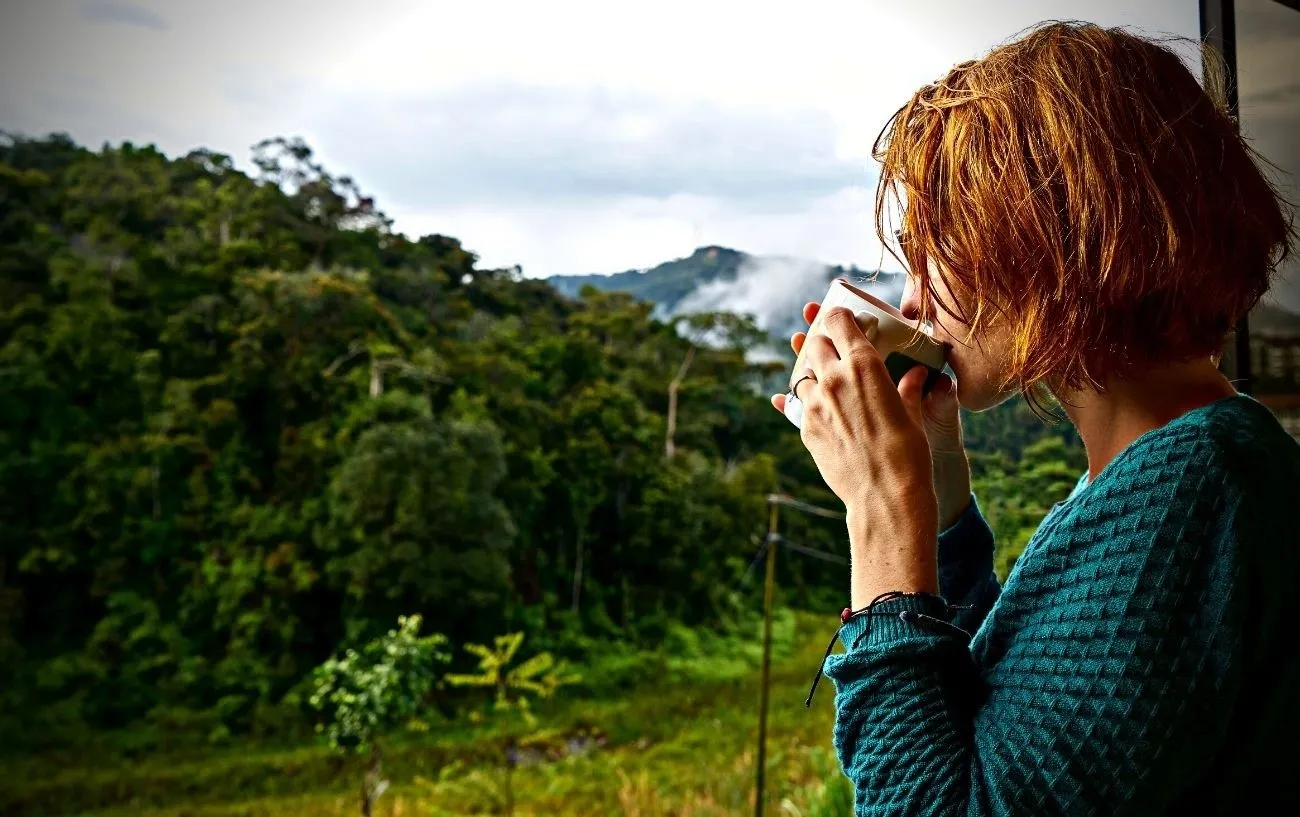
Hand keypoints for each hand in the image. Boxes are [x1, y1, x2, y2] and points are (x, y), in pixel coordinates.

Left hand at [773, 302, 971, 529]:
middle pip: (814, 343)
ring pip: (802, 374)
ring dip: (814, 376)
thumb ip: (907, 389)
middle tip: (837, 354)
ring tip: (830, 387)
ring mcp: (814, 403)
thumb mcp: (913, 414)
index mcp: (864, 364)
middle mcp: (834, 377)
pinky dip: (809, 404)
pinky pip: (799, 406)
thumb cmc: (909, 454)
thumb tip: (916, 375)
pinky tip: (823, 412)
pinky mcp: (805, 427)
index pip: (838, 320)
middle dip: (824, 344)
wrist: (884, 496)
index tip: (843, 320)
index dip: (838, 316)